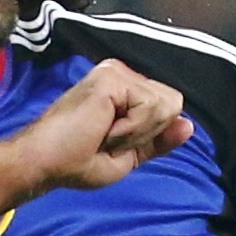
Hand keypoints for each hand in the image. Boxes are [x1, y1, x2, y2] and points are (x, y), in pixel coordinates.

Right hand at [7, 59, 191, 196]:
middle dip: (146, 133)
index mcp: (125, 89)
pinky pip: (149, 107)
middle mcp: (122, 74)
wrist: (46, 163)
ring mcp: (116, 72)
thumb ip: (158, 140)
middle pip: (172, 103)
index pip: (168, 106)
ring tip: (102, 133)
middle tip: (107, 138)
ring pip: (165, 106)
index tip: (112, 141)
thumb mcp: (128, 155)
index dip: (149, 134)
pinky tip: (102, 128)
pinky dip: (130, 129)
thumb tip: (190, 126)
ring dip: (136, 133)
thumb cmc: (76, 162)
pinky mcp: (112, 76)